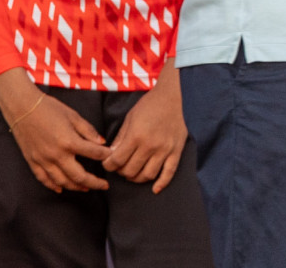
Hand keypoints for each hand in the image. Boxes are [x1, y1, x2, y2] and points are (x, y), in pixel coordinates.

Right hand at [0, 69, 110, 192]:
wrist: (22, 108)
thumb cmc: (50, 109)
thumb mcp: (74, 116)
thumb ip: (88, 131)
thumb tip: (102, 143)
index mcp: (70, 141)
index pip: (94, 153)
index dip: (105, 156)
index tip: (112, 157)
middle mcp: (57, 155)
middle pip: (79, 176)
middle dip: (94, 183)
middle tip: (105, 186)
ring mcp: (43, 160)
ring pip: (62, 181)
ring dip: (76, 187)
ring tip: (87, 188)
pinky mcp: (33, 162)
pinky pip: (44, 179)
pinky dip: (53, 186)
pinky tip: (61, 189)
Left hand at [102, 60, 186, 193]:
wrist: (175, 96)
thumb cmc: (150, 105)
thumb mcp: (130, 118)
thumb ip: (120, 138)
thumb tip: (111, 155)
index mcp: (136, 136)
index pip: (117, 161)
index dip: (108, 165)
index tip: (108, 163)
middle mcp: (150, 146)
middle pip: (130, 171)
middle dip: (121, 171)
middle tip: (121, 166)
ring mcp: (165, 150)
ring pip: (147, 175)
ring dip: (137, 178)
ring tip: (134, 172)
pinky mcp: (176, 151)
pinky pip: (169, 173)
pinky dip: (161, 184)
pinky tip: (154, 189)